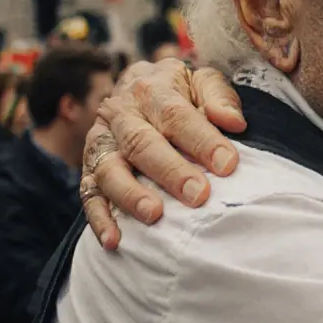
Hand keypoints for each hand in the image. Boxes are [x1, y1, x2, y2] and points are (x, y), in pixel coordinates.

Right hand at [82, 59, 245, 249]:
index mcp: (153, 90)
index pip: (177, 115)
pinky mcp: (89, 167)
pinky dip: (99, 218)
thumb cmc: (180, 92)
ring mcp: (101, 142)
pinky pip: (88, 193)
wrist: (138, 84)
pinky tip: (114, 241)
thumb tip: (234, 122)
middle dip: (170, 171)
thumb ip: (219, 98)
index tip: (228, 165)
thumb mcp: (202, 82)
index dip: (203, 140)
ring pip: (108, 168)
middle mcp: (121, 114)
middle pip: (142, 143)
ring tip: (154, 215)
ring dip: (130, 194)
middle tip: (198, 195)